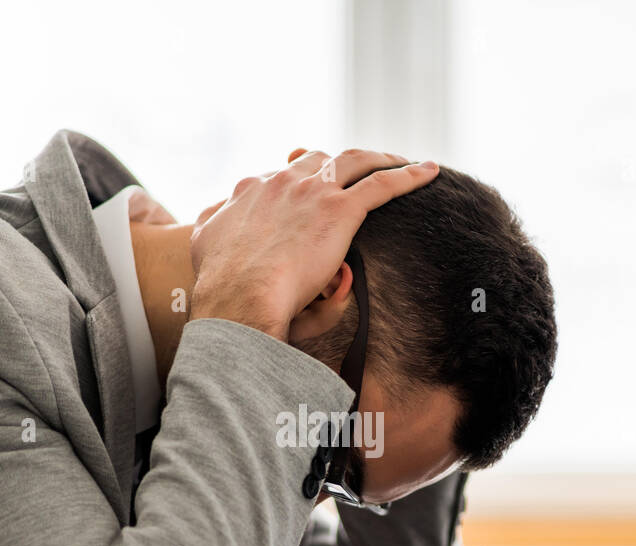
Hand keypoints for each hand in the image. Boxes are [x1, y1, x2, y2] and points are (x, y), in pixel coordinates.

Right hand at [188, 148, 438, 339]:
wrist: (238, 298)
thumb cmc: (222, 287)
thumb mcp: (204, 246)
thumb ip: (213, 224)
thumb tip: (217, 214)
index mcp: (251, 191)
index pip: (282, 175)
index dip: (300, 178)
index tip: (313, 189)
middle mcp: (282, 182)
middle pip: (320, 160)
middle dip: (341, 162)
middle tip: (361, 170)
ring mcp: (313, 192)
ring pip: (355, 161)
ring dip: (380, 158)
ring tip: (399, 161)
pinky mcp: (340, 210)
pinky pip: (383, 184)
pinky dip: (409, 175)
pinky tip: (430, 171)